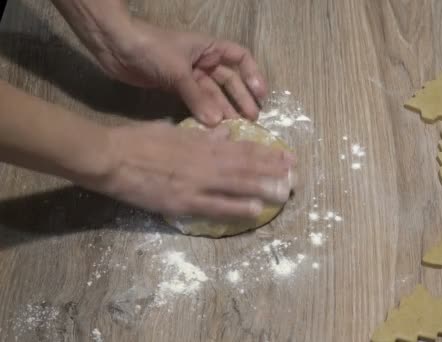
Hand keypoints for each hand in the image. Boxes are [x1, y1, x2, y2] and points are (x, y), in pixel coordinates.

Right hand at [91, 121, 295, 218]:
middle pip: (246, 166)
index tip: (287, 156)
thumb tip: (225, 133)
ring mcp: (196, 182)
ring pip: (236, 184)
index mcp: (202, 144)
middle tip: (296, 175)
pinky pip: (215, 206)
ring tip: (286, 191)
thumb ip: (201, 135)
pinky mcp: (182, 202)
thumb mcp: (172, 131)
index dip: (267, 153)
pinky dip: (236, 207)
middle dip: (273, 171)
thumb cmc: (138, 140)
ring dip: (263, 188)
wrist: (110, 157)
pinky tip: (255, 210)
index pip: (242, 148)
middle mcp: (205, 161)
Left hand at [95, 19, 267, 125]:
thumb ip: (198, 98)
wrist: (116, 46)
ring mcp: (189, 75)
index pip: (240, 58)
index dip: (253, 75)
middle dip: (240, 99)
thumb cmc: (152, 48)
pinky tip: (211, 126)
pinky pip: (196, 101)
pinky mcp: (175, 88)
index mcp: (209, 48)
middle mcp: (203, 61)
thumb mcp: (178, 71)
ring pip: (213, 94)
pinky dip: (203, 112)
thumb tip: (216, 123)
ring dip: (223, 109)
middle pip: (229, 80)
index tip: (261, 95)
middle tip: (251, 120)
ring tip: (234, 127)